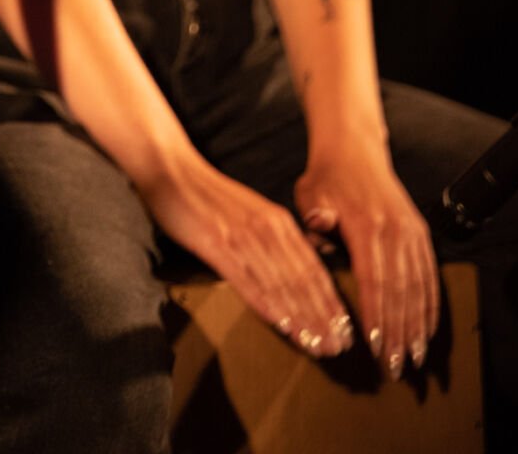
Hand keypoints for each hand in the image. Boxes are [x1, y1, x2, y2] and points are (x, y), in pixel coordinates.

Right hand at [139, 155, 354, 358]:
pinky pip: (248, 282)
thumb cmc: (209, 195)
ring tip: (318, 345)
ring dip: (302, 319)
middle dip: (323, 317)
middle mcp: (267, 230)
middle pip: (302, 280)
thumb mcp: (251, 211)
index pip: (312, 268)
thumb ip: (273, 236)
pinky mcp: (218, 246)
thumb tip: (293, 267)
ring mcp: (243, 238)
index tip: (344, 329)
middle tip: (338, 347)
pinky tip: (281, 326)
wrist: (173, 170)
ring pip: (281, 285)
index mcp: (278, 221)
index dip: (330, 301)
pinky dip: (269, 306)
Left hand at [295, 142, 439, 378]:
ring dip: (418, 326)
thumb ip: (314, 219)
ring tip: (416, 359)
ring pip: (418, 286)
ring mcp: (411, 231)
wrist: (355, 148)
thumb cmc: (326, 177)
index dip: (377, 316)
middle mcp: (394, 229)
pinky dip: (431, 304)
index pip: (373, 280)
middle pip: (400, 291)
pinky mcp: (420, 232)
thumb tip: (319, 231)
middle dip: (400, 333)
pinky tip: (429, 329)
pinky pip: (430, 274)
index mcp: (366, 224)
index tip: (377, 348)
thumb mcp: (310, 193)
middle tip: (397, 369)